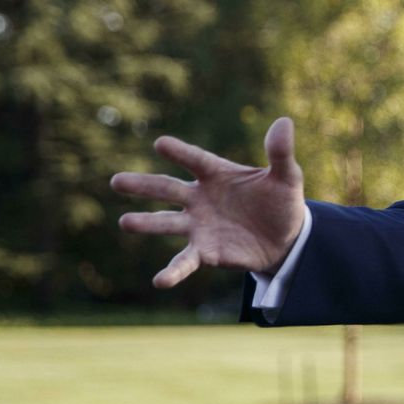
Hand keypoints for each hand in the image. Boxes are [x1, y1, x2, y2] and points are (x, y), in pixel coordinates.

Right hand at [112, 117, 306, 287]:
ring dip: (146, 223)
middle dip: (143, 186)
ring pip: (167, 222)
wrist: (286, 239)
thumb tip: (284, 122)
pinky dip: (172, 271)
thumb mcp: (287, 178)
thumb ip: (281, 153)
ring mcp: (199, 225)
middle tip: (117, 181)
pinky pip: (185, 261)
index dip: (180, 152)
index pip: (196, 160)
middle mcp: (200, 198)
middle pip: (168, 189)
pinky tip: (159, 281)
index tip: (160, 143)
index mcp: (217, 174)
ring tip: (125, 223)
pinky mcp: (205, 252)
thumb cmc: (281, 202)